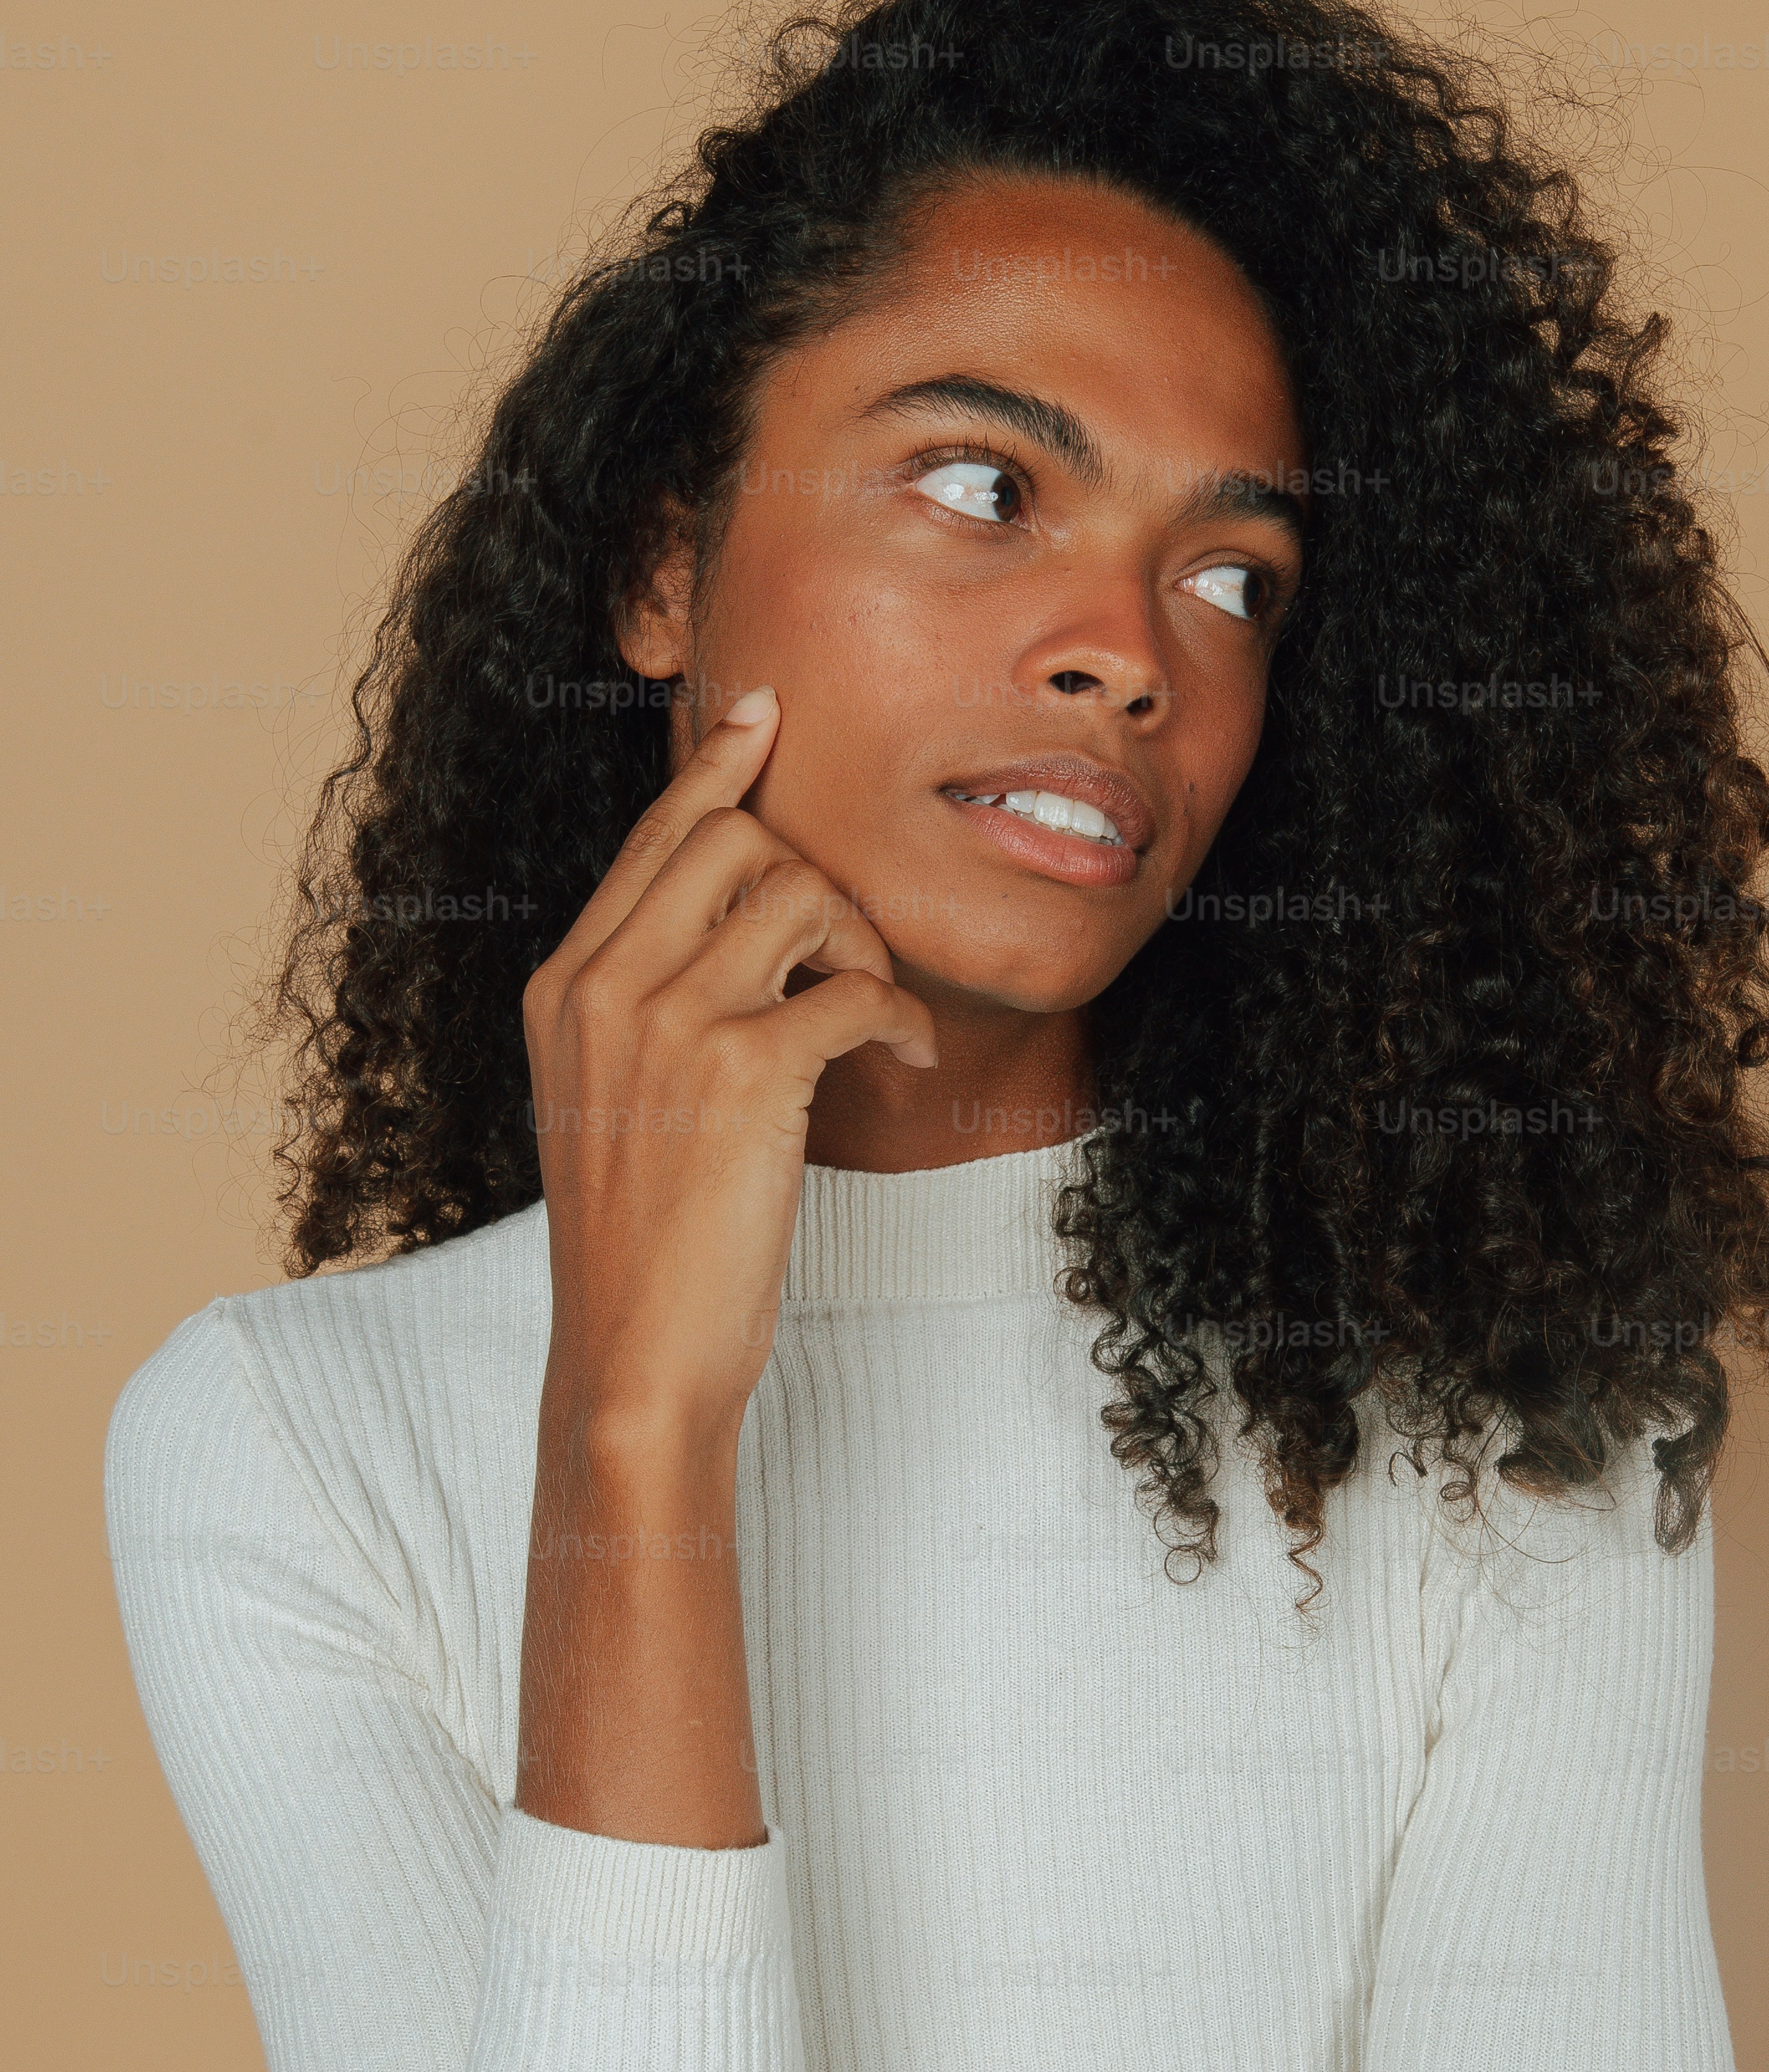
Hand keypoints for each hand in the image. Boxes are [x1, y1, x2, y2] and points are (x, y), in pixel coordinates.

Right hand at [523, 683, 936, 1440]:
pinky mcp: (741, 1071)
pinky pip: (854, 988)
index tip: (765, 715)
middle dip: (813, 878)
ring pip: (797, 893)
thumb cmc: (640, 1244)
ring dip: (862, 946)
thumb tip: (727, 933)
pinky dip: (899, 1019)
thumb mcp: (611, 1103)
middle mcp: (603, 985)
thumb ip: (643, 1010)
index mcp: (563, 986)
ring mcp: (667, 1023)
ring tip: (872, 1021)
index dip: (718, 765)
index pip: (652, 836)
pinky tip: (902, 1067)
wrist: (632, 1356)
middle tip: (848, 961)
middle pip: (732, 837)